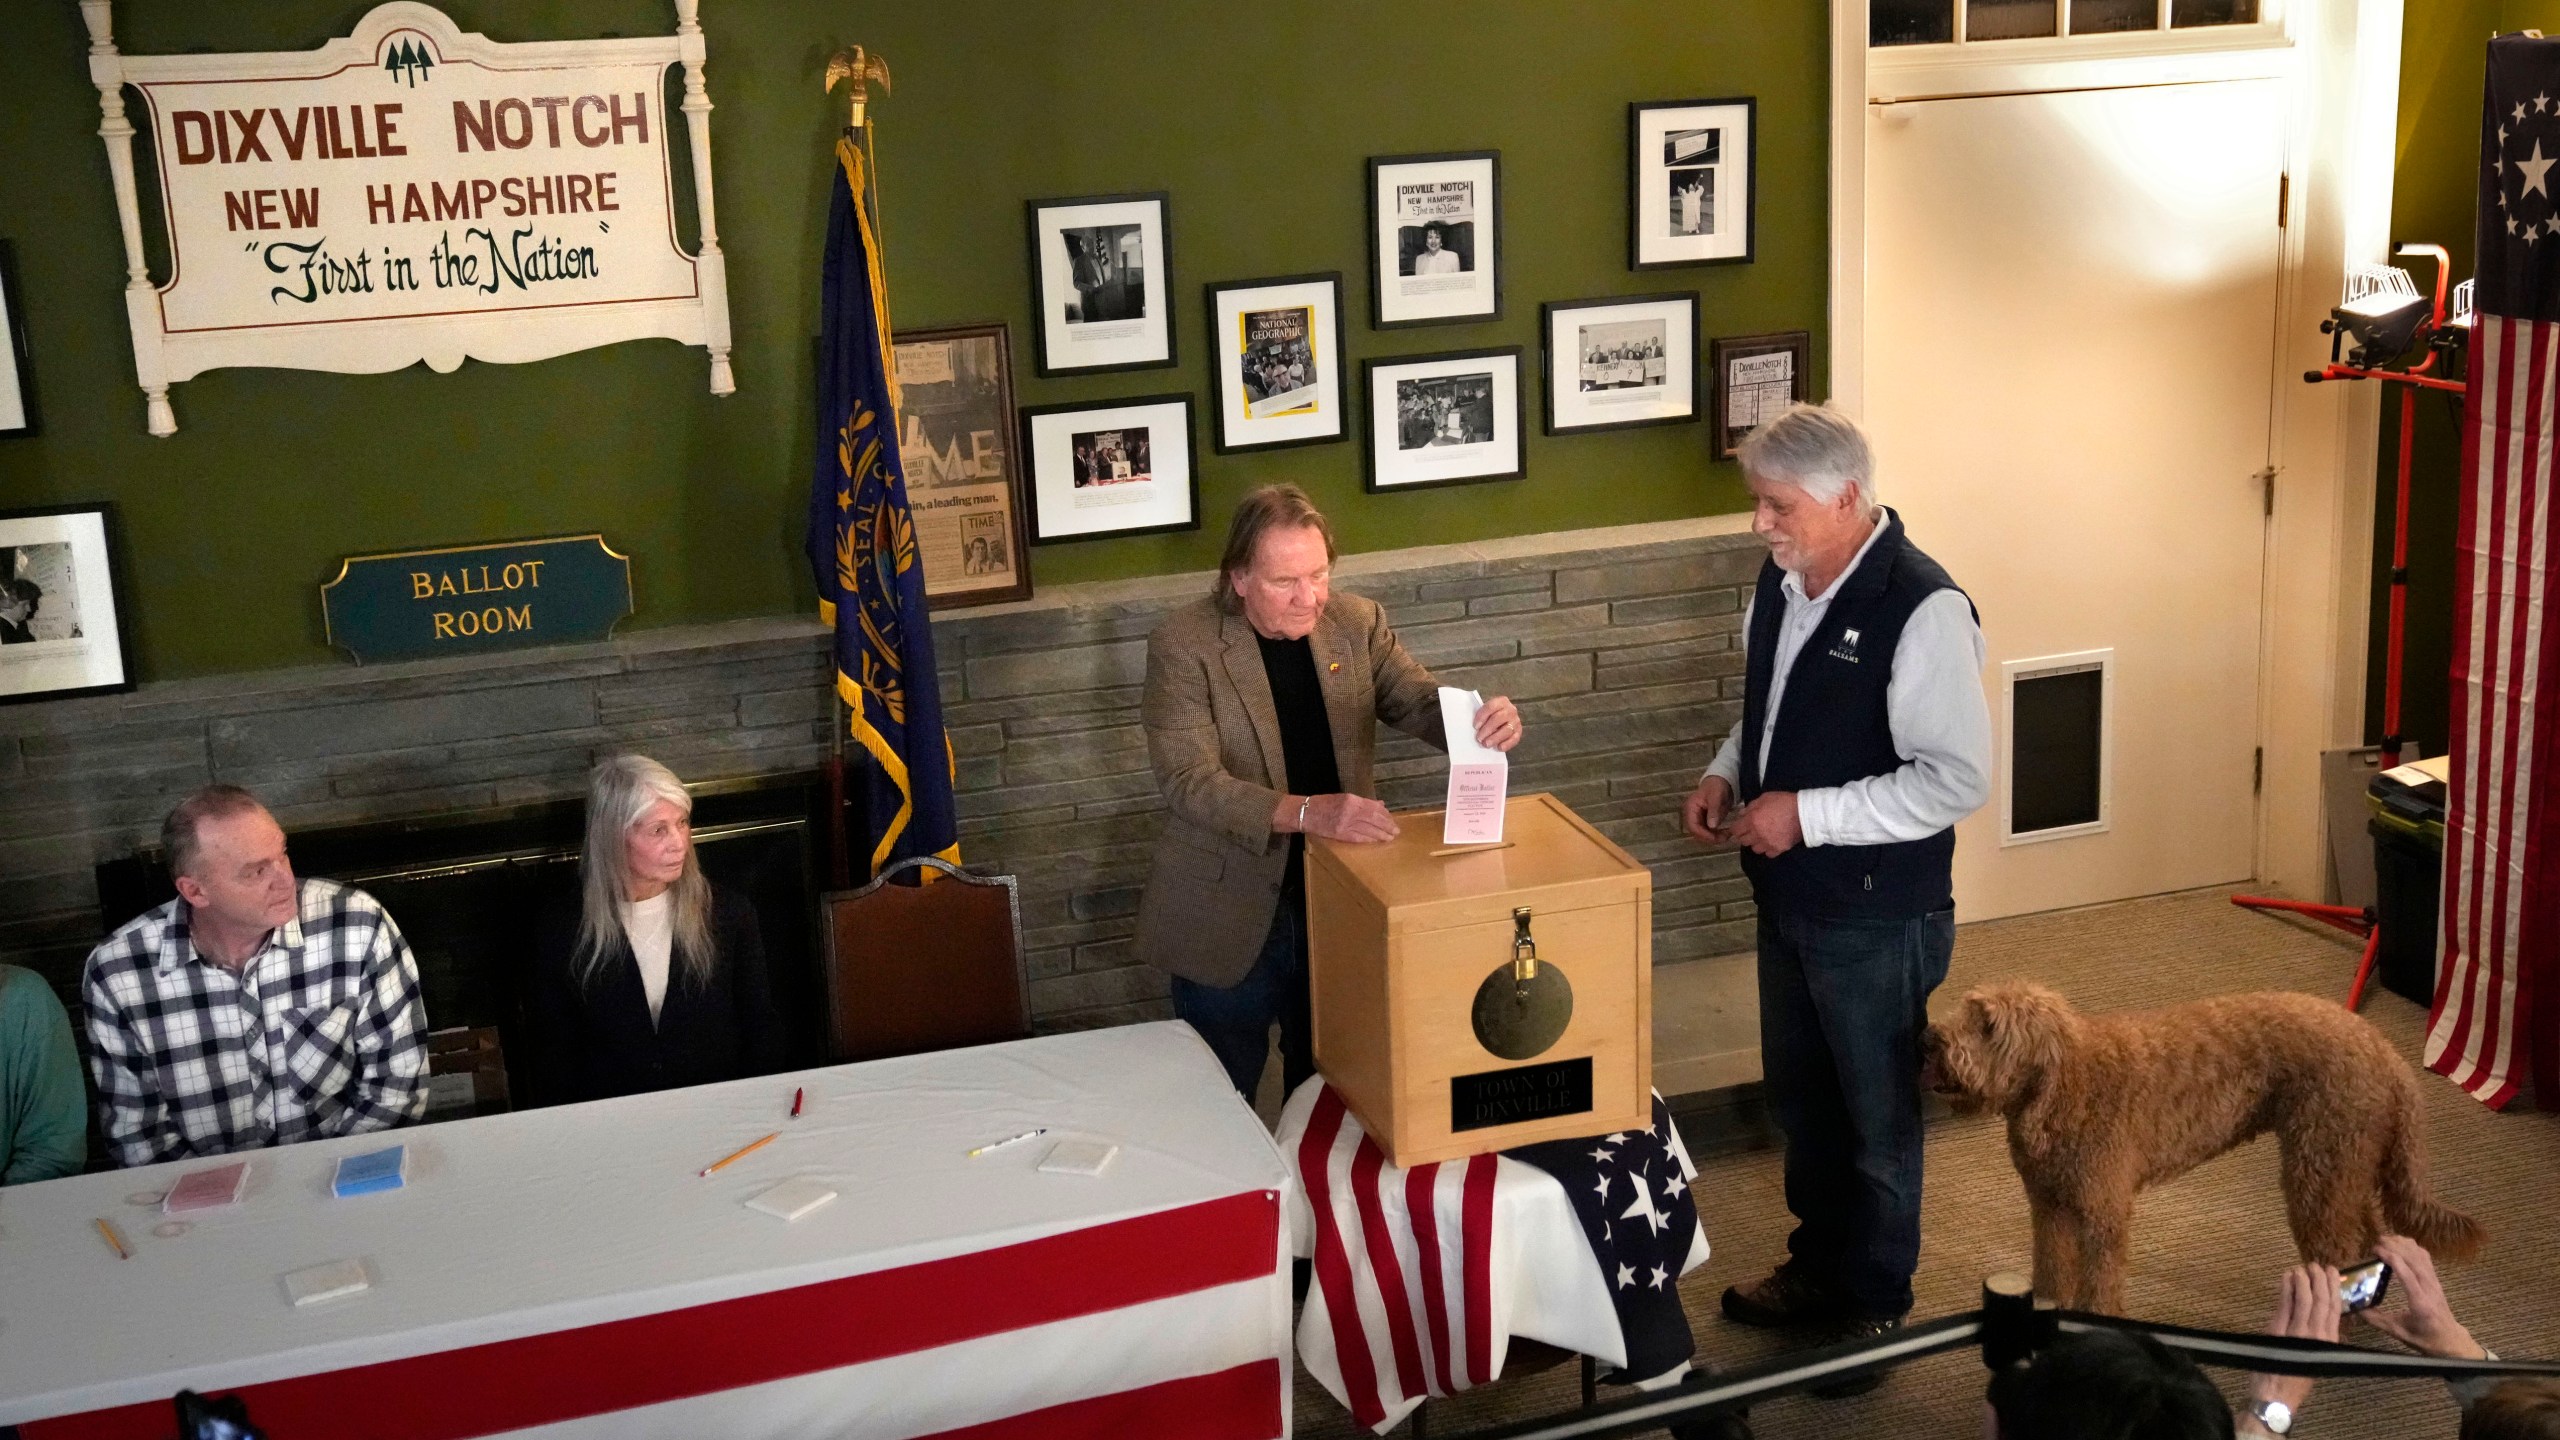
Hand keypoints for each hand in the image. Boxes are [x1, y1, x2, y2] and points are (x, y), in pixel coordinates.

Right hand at [1301, 793, 1399, 843]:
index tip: (1391, 818)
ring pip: (1369, 830)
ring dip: (1381, 834)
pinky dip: (1369, 839)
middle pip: (1374, 819)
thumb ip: (1362, 802)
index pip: (1373, 808)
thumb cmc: (1324, 804)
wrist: (1305, 813)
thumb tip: (1380, 805)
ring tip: (1390, 837)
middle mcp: (1350, 811)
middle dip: (1387, 825)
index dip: (1385, 815)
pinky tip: (1377, 840)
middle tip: (1396, 831)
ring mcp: (1345, 824)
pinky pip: (1359, 838)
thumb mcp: (1343, 798)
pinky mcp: (1341, 835)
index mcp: (1351, 800)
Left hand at [1473, 696, 1522, 751]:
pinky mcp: (1519, 732)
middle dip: (1488, 729)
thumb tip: (1475, 727)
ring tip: (1486, 744)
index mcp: (1501, 701)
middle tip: (1479, 738)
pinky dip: (1506, 744)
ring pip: (1507, 729)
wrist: (1502, 719)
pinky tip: (1499, 747)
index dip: (1482, 716)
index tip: (1475, 726)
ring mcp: (1516, 721)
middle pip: (1499, 718)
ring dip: (1495, 738)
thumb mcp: (1486, 711)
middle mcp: (1511, 710)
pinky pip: (1514, 739)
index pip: (1491, 707)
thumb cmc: (1491, 715)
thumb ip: (1481, 716)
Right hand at [1681, 775, 1734, 844]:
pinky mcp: (1703, 820)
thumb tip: (1712, 826)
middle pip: (1696, 832)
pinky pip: (1707, 831)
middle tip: (1724, 838)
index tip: (1716, 838)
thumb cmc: (1717, 786)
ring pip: (1701, 834)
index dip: (1703, 835)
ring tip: (1726, 836)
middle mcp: (1691, 814)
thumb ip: (1714, 810)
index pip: (1693, 826)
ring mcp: (1697, 818)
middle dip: (1709, 838)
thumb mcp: (1717, 796)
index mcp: (1690, 807)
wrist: (1720, 781)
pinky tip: (1724, 834)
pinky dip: (1715, 834)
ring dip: (1712, 837)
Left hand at [1724, 791, 1802, 856]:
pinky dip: (1768, 849)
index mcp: (1752, 821)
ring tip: (1762, 837)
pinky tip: (1772, 842)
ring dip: (1756, 843)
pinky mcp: (1779, 849)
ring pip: (1755, 849)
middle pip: (1743, 841)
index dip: (1736, 828)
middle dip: (1745, 836)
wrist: (1804, 812)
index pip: (1735, 830)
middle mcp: (1757, 835)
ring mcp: (1768, 844)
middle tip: (1751, 831)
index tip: (1739, 827)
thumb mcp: (1764, 798)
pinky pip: (1768, 853)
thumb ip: (1750, 807)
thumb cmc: (1783, 802)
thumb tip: (1741, 815)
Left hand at [2247, 1262, 2341, 1418]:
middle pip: (2322, 1301)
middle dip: (2320, 1280)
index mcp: (2329, 1342)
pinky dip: (2286, 1287)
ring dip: (2303, 1280)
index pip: (2334, 1309)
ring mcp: (2298, 1333)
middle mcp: (2317, 1336)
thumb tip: (2322, 1316)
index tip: (2332, 1273)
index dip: (2334, 1288)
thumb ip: (2319, 1337)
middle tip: (2317, 1265)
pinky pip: (2285, 1304)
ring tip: (2302, 1267)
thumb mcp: (2316, 1357)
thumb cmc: (2295, 1378)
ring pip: (2305, 1299)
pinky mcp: (2278, 1331)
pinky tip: (2287, 1276)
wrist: (2277, 1395)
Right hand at [2360, 1235, 2485, 1357]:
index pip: (2406, 1274)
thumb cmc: (2424, 1338)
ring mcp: (2434, 1282)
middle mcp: (2429, 1288)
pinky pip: (2426, 1258)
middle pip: (2414, 1259)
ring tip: (2387, 1240)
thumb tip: (2356, 1309)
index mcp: (2420, 1302)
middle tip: (2376, 1241)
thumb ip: (2377, 1320)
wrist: (2450, 1339)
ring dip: (2404, 1244)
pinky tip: (2402, 1245)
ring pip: (2421, 1255)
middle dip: (2395, 1246)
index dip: (2391, 1257)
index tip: (2374, 1250)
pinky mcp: (2435, 1279)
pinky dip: (2413, 1247)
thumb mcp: (2398, 1333)